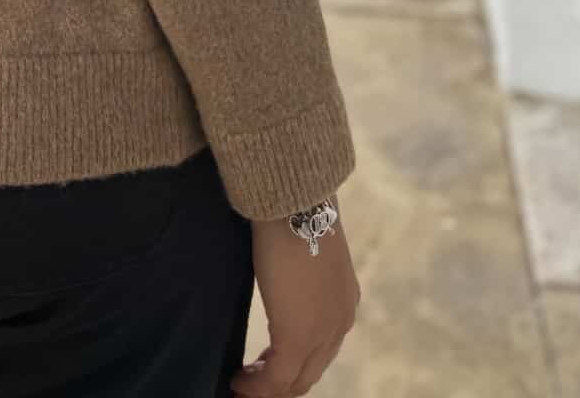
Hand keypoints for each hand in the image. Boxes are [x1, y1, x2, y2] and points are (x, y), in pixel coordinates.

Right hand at [230, 209, 359, 395]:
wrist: (294, 200)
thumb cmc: (291, 210)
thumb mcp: (301, 246)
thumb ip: (298, 269)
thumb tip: (278, 271)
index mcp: (342, 301)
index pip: (320, 350)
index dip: (292, 364)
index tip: (263, 365)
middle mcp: (339, 322)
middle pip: (309, 372)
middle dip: (279, 383)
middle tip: (250, 385)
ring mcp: (322, 332)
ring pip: (296, 379)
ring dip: (267, 387)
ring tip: (241, 385)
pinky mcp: (297, 336)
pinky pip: (276, 378)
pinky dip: (255, 386)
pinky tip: (237, 380)